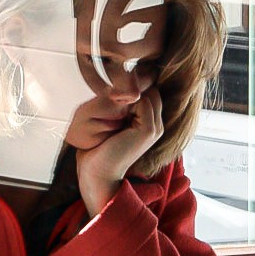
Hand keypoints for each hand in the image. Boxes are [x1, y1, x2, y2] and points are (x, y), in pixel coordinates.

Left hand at [74, 87, 163, 216]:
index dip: (134, 88)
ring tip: (113, 110)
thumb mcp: (113, 120)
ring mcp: (156, 127)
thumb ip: (124, 105)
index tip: (114, 94)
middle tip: (112, 100)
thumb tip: (125, 83)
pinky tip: (114, 114)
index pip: (150, 90)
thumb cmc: (100, 148)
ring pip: (148, 92)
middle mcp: (157, 124)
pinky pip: (143, 101)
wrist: (97, 172)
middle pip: (151, 89)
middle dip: (133, 89)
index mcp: (151, 122)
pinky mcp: (149, 130)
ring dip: (129, 95)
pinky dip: (127, 102)